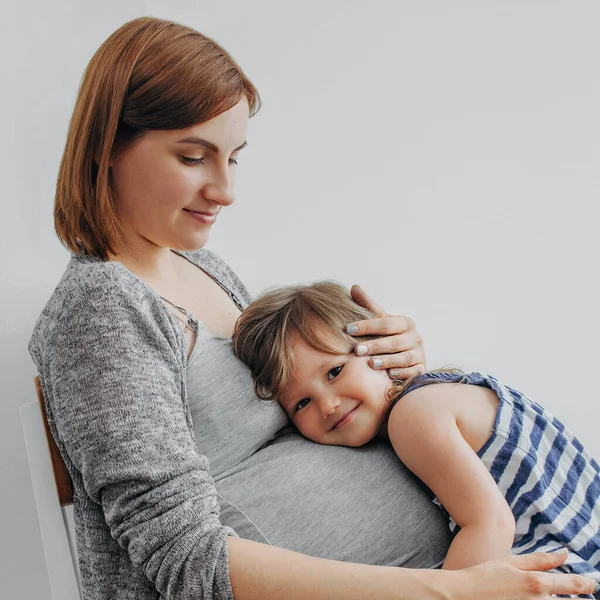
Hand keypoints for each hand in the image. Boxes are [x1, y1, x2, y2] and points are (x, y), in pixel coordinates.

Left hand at [348, 285, 425, 378]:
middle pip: (395, 342)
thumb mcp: (379, 320)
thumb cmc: (388, 336)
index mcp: (405, 323)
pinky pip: (413, 372)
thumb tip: (354, 287)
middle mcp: (415, 338)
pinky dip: (402, 373)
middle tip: (357, 350)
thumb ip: (368, 305)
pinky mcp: (421, 369)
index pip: (385, 323)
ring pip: (404, 358)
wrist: (405, 355)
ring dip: (388, 360)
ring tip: (371, 364)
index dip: (367, 325)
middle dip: (375, 345)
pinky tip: (389, 374)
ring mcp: (419, 354)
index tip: (349, 329)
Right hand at [451, 550, 597, 598]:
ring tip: (561, 598)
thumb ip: (540, 559)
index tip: (592, 584)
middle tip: (583, 596)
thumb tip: (564, 553)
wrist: (464, 595)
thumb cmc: (485, 575)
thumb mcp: (512, 562)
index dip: (587, 585)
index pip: (573, 585)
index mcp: (537, 583)